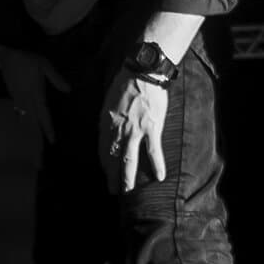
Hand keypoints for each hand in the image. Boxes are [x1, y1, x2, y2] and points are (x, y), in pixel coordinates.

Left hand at [100, 68, 168, 193]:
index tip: (105, 173)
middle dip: (111, 176)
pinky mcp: (152, 128)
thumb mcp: (109, 102)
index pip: (103, 149)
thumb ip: (108, 119)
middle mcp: (118, 130)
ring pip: (129, 159)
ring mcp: (135, 130)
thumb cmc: (125, 84)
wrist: (142, 72)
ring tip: (128, 191)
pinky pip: (153, 151)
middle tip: (112, 190)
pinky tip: (160, 177)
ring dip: (128, 177)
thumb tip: (107, 131)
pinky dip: (157, 165)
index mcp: (106, 123)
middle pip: (113, 158)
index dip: (104, 163)